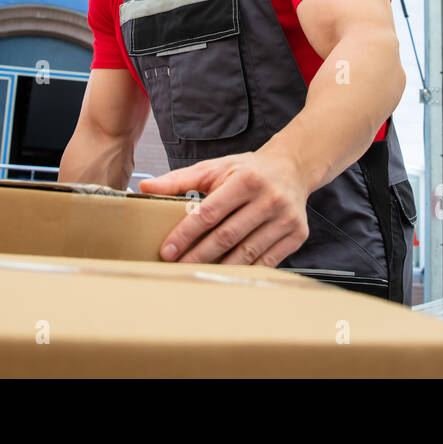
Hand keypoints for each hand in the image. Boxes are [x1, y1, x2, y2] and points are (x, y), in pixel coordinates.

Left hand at [137, 146, 309, 266]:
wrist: (292, 168)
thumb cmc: (248, 170)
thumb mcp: (214, 168)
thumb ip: (179, 179)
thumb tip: (145, 188)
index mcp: (246, 180)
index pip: (209, 212)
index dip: (186, 233)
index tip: (167, 250)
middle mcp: (269, 199)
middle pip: (227, 236)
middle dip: (198, 255)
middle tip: (177, 267)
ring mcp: (285, 219)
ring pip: (247, 252)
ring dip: (220, 267)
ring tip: (198, 274)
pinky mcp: (297, 235)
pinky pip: (267, 261)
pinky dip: (245, 271)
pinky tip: (227, 275)